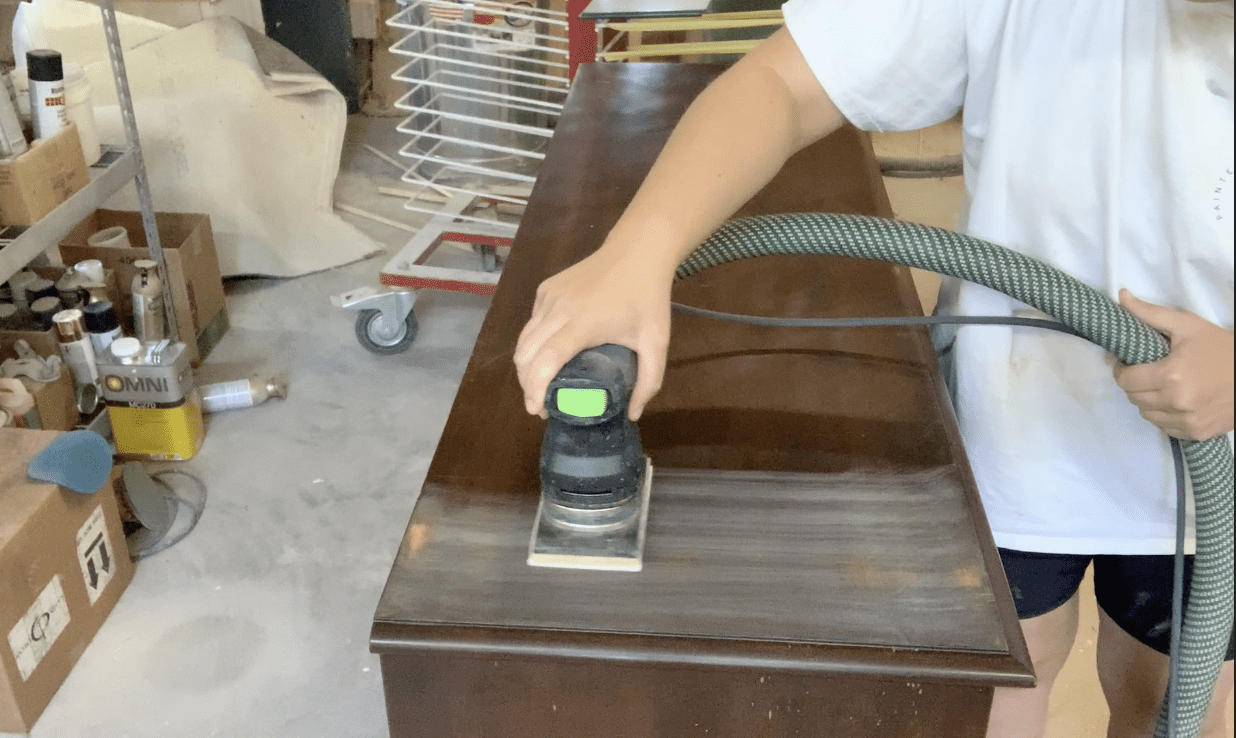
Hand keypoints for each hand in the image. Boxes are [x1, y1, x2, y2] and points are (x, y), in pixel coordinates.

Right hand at [515, 246, 674, 419]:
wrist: (638, 250)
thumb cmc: (648, 297)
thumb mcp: (656, 342)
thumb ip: (648, 381)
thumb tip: (632, 414)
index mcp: (583, 323)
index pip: (546, 360)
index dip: (535, 388)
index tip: (538, 410)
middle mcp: (558, 309)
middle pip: (526, 354)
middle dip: (527, 384)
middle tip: (541, 405)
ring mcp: (549, 296)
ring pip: (523, 339)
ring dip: (525, 366)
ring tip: (539, 385)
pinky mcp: (546, 288)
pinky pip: (531, 323)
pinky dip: (532, 344)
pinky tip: (546, 355)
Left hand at [1113, 289, 1233, 440]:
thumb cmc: (1221, 347)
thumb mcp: (1187, 325)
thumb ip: (1150, 314)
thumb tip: (1120, 296)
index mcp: (1170, 376)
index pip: (1125, 380)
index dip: (1122, 370)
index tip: (1129, 363)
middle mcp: (1176, 403)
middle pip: (1133, 398)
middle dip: (1134, 384)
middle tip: (1146, 372)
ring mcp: (1187, 421)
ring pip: (1147, 415)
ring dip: (1147, 401)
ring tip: (1161, 386)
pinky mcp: (1197, 433)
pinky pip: (1165, 428)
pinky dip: (1164, 416)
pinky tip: (1175, 401)